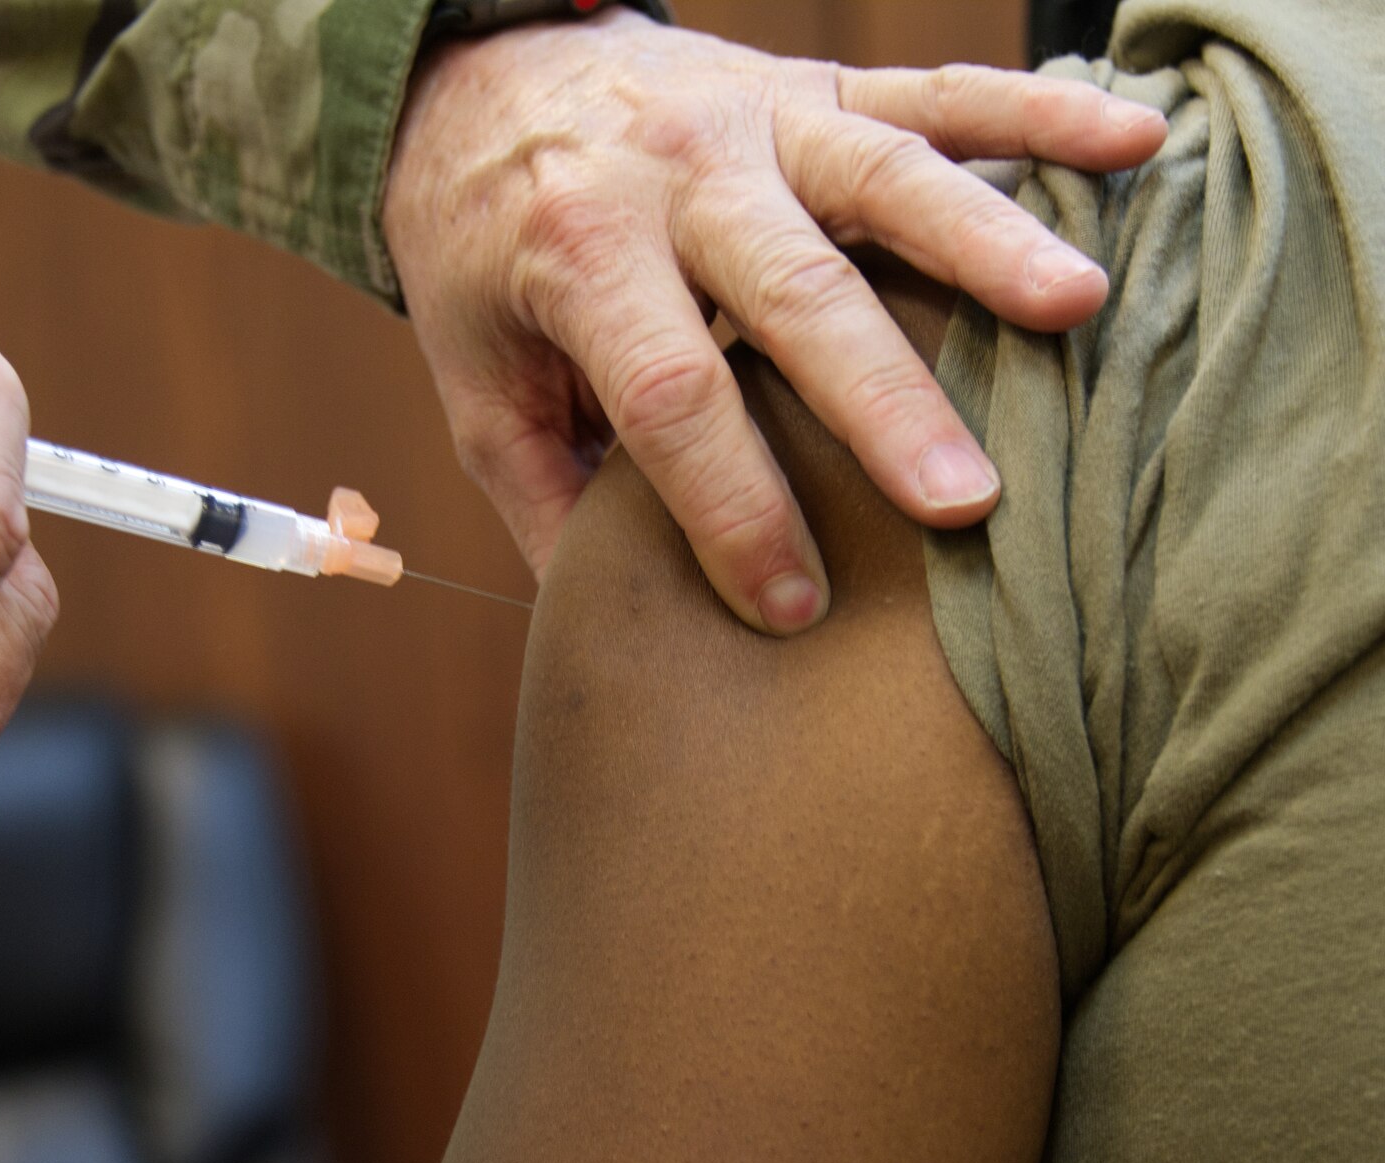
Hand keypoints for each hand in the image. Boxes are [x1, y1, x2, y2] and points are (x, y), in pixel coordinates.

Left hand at [384, 9, 1166, 632]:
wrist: (483, 84)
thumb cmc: (488, 260)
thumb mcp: (478, 385)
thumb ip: (543, 498)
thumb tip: (613, 628)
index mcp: (577, 258)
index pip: (668, 396)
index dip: (732, 504)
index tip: (793, 605)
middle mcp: (673, 176)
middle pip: (791, 291)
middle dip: (880, 400)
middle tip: (963, 502)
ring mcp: (757, 119)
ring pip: (884, 176)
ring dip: (985, 243)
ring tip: (1075, 310)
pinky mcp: (816, 88)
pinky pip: (936, 90)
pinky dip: (1038, 113)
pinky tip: (1134, 142)